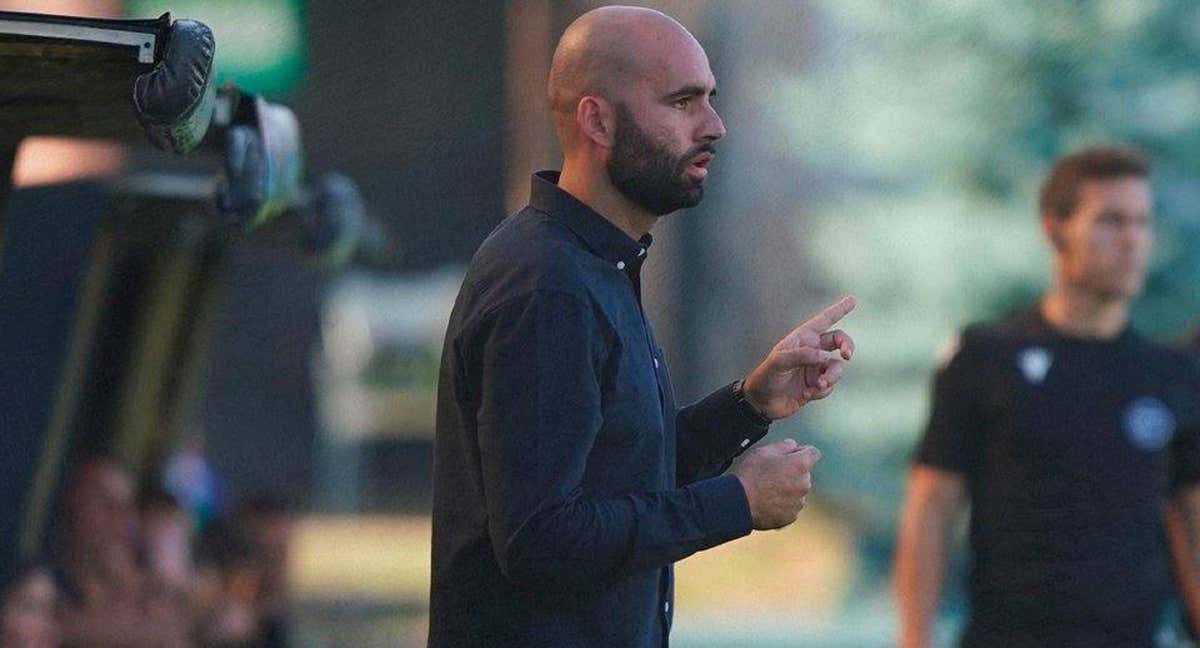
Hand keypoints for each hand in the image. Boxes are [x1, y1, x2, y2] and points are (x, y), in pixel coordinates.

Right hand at [731, 439, 820, 529]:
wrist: (739, 503)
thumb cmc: (750, 475)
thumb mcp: (764, 451)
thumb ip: (784, 445)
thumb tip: (793, 445)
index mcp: (800, 465)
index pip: (813, 453)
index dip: (802, 452)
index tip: (790, 455)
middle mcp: (804, 484)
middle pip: (804, 474)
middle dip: (793, 472)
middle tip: (771, 473)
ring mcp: (798, 502)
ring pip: (797, 492)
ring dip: (788, 489)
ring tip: (766, 490)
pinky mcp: (791, 516)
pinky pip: (790, 507)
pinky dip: (782, 504)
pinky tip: (766, 502)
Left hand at [742, 295, 855, 419]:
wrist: (761, 403)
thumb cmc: (766, 376)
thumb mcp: (778, 362)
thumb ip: (801, 355)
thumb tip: (824, 356)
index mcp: (802, 338)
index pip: (824, 321)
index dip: (838, 310)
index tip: (852, 299)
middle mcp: (812, 351)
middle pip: (839, 342)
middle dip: (847, 346)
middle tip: (847, 355)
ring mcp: (816, 368)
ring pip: (837, 368)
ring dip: (831, 377)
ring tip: (818, 386)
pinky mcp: (817, 385)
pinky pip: (830, 386)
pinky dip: (821, 391)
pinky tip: (806, 394)